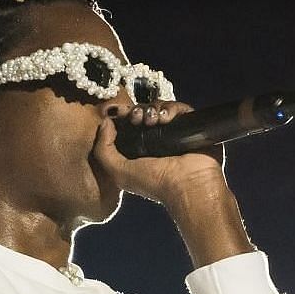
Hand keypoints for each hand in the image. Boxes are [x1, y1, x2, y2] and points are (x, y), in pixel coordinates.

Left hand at [93, 99, 256, 268]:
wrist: (188, 185)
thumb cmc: (155, 184)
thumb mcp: (118, 172)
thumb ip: (103, 150)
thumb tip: (105, 123)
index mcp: (139, 150)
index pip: (128, 124)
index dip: (123, 116)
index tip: (123, 116)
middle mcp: (156, 140)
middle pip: (143, 112)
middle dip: (138, 111)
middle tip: (138, 118)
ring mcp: (174, 133)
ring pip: (160, 108)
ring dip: (153, 109)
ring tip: (153, 120)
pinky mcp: (191, 126)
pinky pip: (179, 108)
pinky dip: (171, 108)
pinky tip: (167, 118)